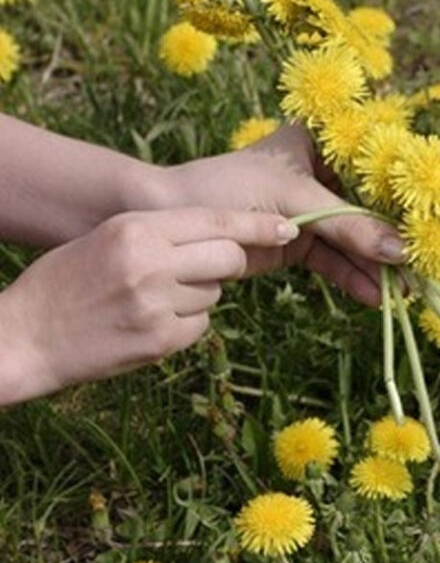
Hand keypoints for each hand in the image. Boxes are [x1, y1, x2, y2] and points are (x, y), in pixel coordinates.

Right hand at [0, 208, 298, 403]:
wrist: (25, 336)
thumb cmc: (65, 282)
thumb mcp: (108, 238)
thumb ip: (161, 234)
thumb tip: (223, 236)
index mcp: (137, 229)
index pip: (217, 221)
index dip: (258, 226)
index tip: (290, 227)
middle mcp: (151, 264)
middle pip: (229, 257)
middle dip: (228, 262)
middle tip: (202, 269)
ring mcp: (157, 305)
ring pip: (213, 293)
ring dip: (197, 295)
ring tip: (149, 299)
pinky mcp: (161, 341)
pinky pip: (200, 324)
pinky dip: (184, 324)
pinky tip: (145, 324)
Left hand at [153, 123, 402, 304]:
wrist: (167, 219)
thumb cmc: (228, 188)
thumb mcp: (296, 202)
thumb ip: (350, 227)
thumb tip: (400, 252)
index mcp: (322, 142)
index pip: (376, 168)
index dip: (405, 197)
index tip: (433, 225)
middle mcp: (323, 172)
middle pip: (372, 208)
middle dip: (394, 240)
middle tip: (422, 268)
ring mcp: (312, 208)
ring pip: (355, 238)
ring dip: (376, 266)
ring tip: (401, 292)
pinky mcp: (299, 240)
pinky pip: (335, 260)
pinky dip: (352, 278)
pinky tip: (372, 296)